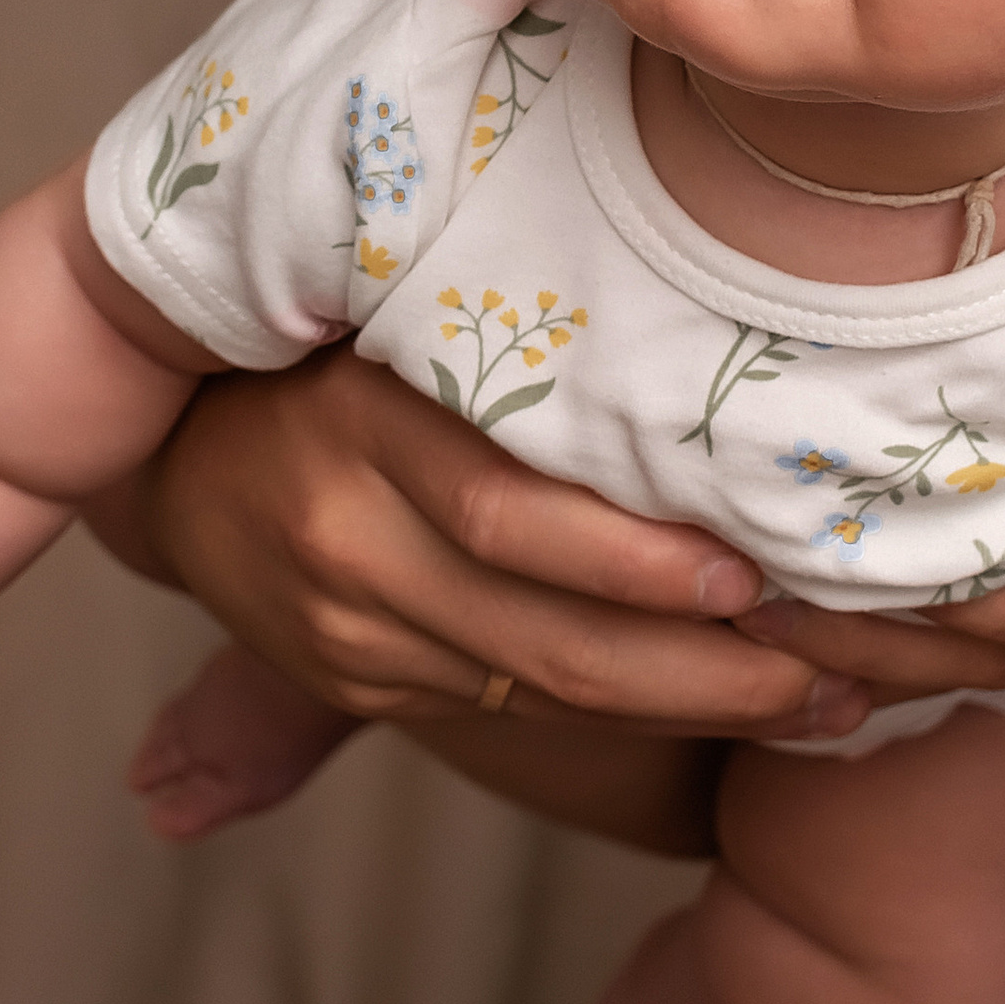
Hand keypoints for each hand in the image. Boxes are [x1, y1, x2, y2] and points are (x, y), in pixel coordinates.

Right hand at [91, 347, 876, 747]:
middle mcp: (344, 537)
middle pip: (539, 628)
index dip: (635, 560)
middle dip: (697, 664)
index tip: (759, 567)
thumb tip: (688, 284)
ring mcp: (348, 628)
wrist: (177, 452)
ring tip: (820, 704)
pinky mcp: (360, 686)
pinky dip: (620, 719)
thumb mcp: (391, 313)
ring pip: (537, 691)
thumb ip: (513, 317)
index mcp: (359, 423)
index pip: (504, 511)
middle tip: (828, 666)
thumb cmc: (339, 354)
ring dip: (688, 708)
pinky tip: (725, 713)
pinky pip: (507, 713)